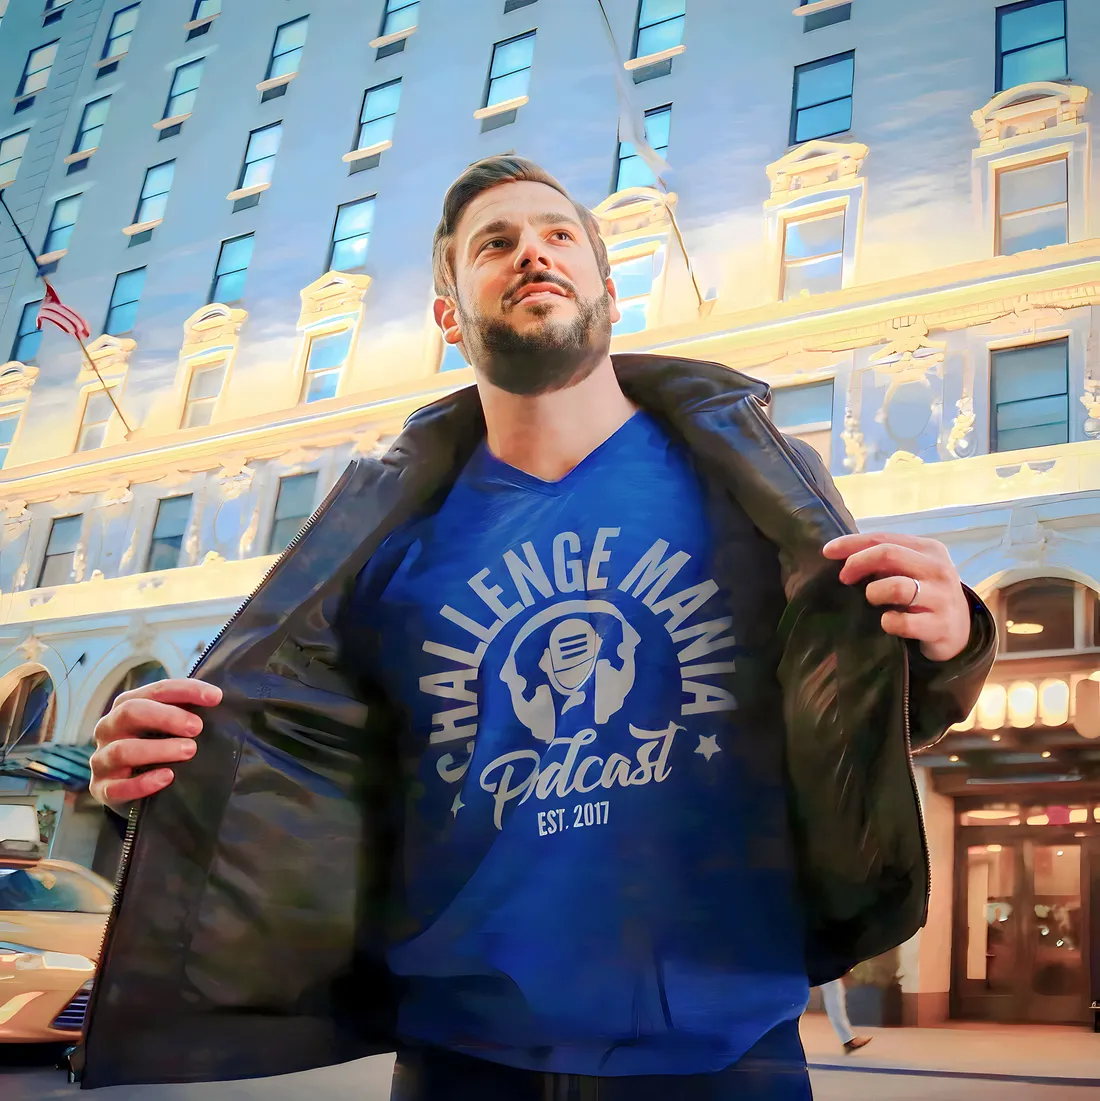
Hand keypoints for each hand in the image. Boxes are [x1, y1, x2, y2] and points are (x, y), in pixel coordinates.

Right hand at [89, 679, 221, 815]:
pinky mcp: (102, 788)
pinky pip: (117, 787)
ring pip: (122, 750)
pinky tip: (167, 777)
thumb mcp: (168, 725)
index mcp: (127, 705)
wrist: (128, 786)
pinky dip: (143, 783)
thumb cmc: (156, 745)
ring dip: (158, 749)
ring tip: (189, 750)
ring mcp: (101, 759)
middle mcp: (109, 727)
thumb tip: (218, 699)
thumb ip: (186, 711)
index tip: (216, 697)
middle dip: (167, 717)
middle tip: (197, 727)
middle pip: (131, 712)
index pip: (158, 690)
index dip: (187, 690)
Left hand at [822, 533, 971, 662]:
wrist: (959, 631)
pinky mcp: (941, 626)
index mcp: (928, 549)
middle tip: (844, 578)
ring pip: (896, 587)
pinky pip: (903, 622)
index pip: (883, 538)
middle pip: (888, 554)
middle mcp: (938, 569)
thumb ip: (883, 560)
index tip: (827, 551)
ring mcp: (942, 598)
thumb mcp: (909, 570)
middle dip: (858, 563)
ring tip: (873, 600)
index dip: (851, 544)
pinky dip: (888, 622)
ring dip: (874, 593)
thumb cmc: (923, 595)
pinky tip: (888, 622)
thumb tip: (839, 553)